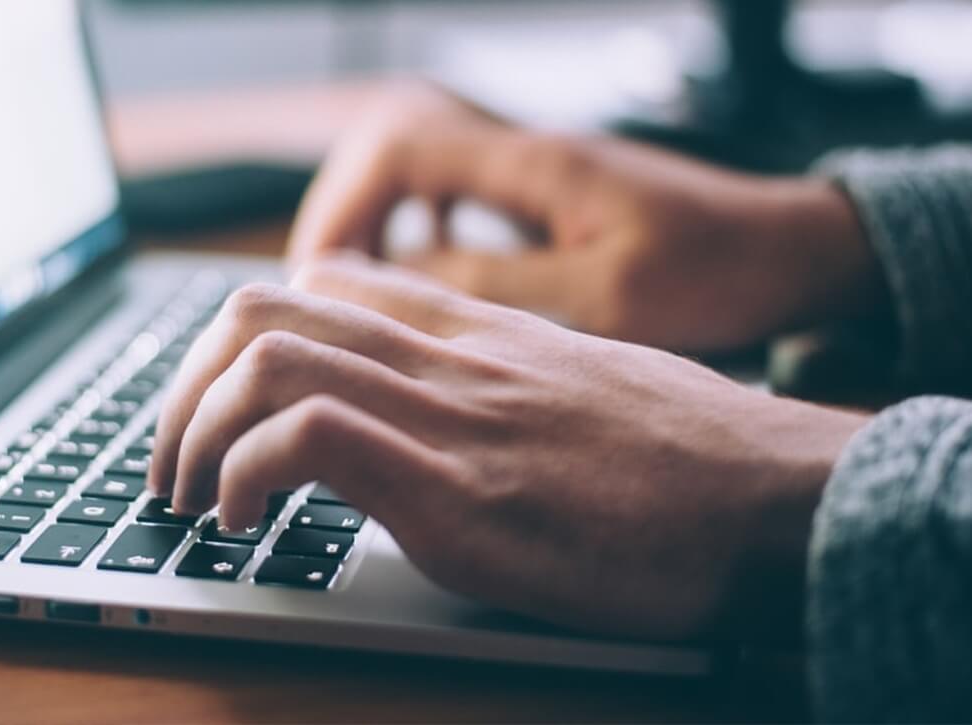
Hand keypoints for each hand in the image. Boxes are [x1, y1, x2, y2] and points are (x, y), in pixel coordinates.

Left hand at [150, 255, 868, 640]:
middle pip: (263, 309)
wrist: (778, 500)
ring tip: (190, 498)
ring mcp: (449, 418)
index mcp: (473, 334)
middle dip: (185, 386)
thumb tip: (437, 413)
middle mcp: (448, 358)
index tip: (221, 405)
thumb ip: (497, 381)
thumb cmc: (689, 458)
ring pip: (266, 358)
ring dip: (193, 430)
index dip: (241, 340)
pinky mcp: (458, 493)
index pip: (322, 284)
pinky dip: (244, 474)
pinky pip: (308, 438)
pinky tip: (243, 524)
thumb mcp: (580, 387)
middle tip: (173, 461)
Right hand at [288, 85, 883, 352]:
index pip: (399, 148)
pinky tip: (417, 283)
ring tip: (351, 294)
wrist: (790, 251)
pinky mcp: (547, 198)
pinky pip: (454, 198)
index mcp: (534, 166)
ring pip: (417, 173)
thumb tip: (395, 282)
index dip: (343, 207)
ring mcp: (535, 173)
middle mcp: (525, 155)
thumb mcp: (606, 297)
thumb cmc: (718, 272)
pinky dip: (417, 234)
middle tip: (321, 290)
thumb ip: (495, 286)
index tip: (318, 276)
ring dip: (374, 225)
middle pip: (391, 149)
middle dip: (342, 214)